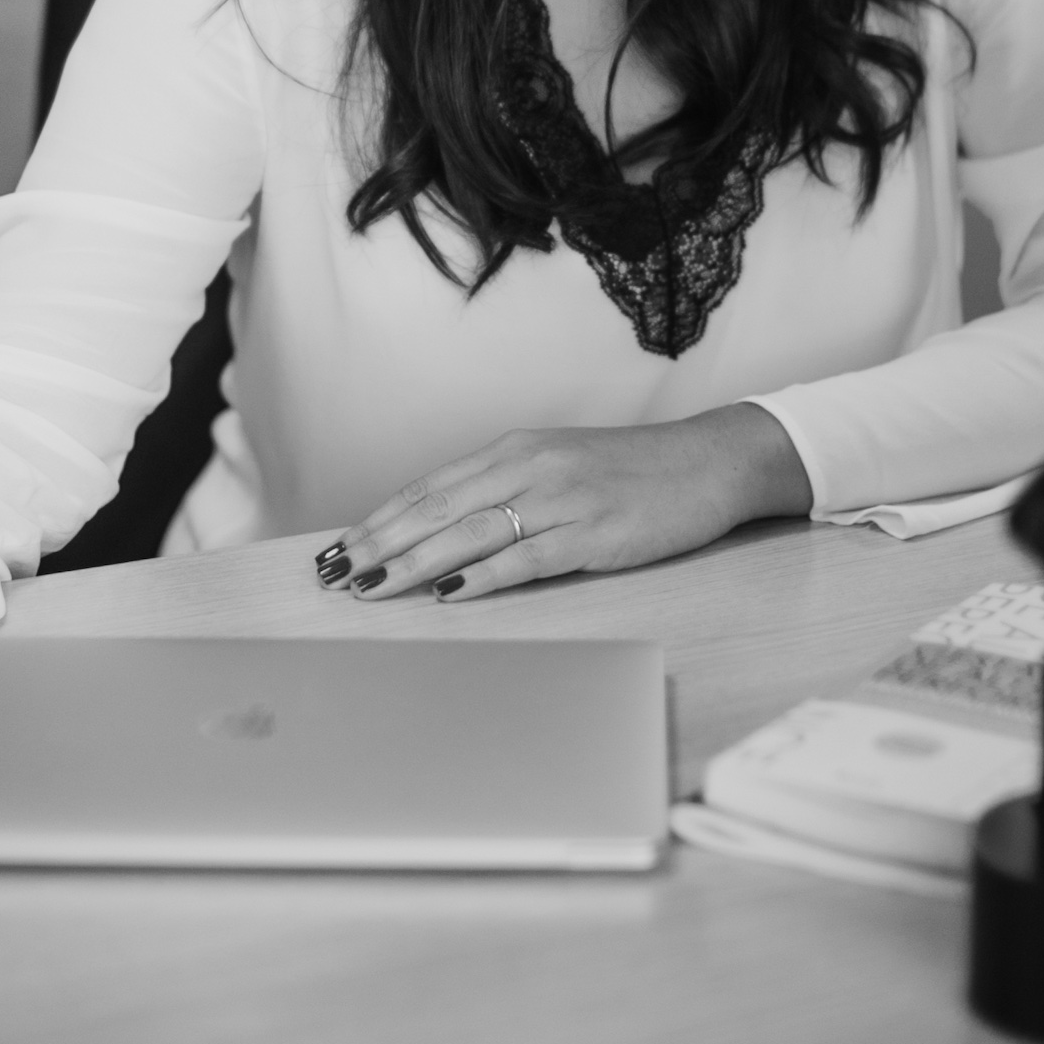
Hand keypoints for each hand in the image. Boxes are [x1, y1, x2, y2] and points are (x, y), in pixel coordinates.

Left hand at [315, 403, 810, 602]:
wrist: (708, 462)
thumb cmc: (631, 471)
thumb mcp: (558, 466)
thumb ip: (505, 491)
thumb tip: (444, 531)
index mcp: (516, 450)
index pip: (429, 487)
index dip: (380, 518)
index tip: (339, 548)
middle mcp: (530, 468)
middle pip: (437, 509)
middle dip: (379, 543)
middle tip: (335, 574)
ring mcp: (561, 500)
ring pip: (470, 533)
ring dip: (414, 563)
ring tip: (372, 589)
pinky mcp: (593, 534)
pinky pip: (528, 558)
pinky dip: (485, 576)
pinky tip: (450, 593)